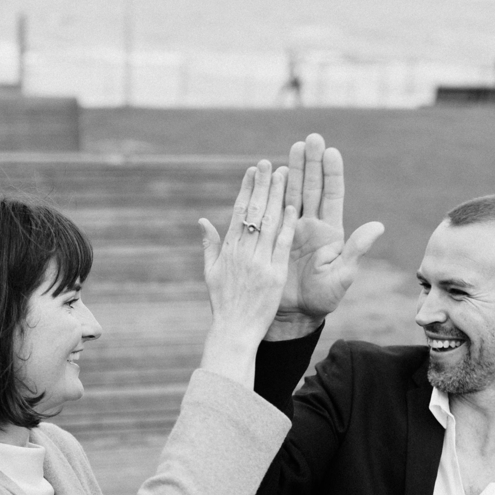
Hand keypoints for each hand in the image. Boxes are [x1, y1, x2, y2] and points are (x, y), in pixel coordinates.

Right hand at [196, 161, 297, 382]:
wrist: (234, 331)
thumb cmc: (223, 304)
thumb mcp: (211, 273)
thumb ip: (209, 246)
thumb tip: (202, 221)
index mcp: (228, 250)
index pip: (239, 212)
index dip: (246, 189)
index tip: (252, 171)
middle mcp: (243, 253)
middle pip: (254, 212)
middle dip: (262, 185)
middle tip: (268, 163)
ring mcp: (259, 263)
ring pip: (269, 223)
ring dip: (277, 196)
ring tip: (284, 173)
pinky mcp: (274, 275)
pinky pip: (281, 246)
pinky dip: (286, 226)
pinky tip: (292, 206)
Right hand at [269, 133, 384, 339]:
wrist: (294, 314)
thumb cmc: (323, 298)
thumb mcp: (342, 275)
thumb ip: (357, 250)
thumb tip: (378, 226)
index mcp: (330, 232)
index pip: (332, 195)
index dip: (332, 173)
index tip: (332, 151)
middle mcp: (312, 225)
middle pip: (312, 186)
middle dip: (312, 162)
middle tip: (311, 138)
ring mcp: (292, 229)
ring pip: (293, 192)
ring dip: (293, 169)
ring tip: (294, 146)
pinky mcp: (274, 236)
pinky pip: (272, 209)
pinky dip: (272, 190)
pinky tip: (271, 173)